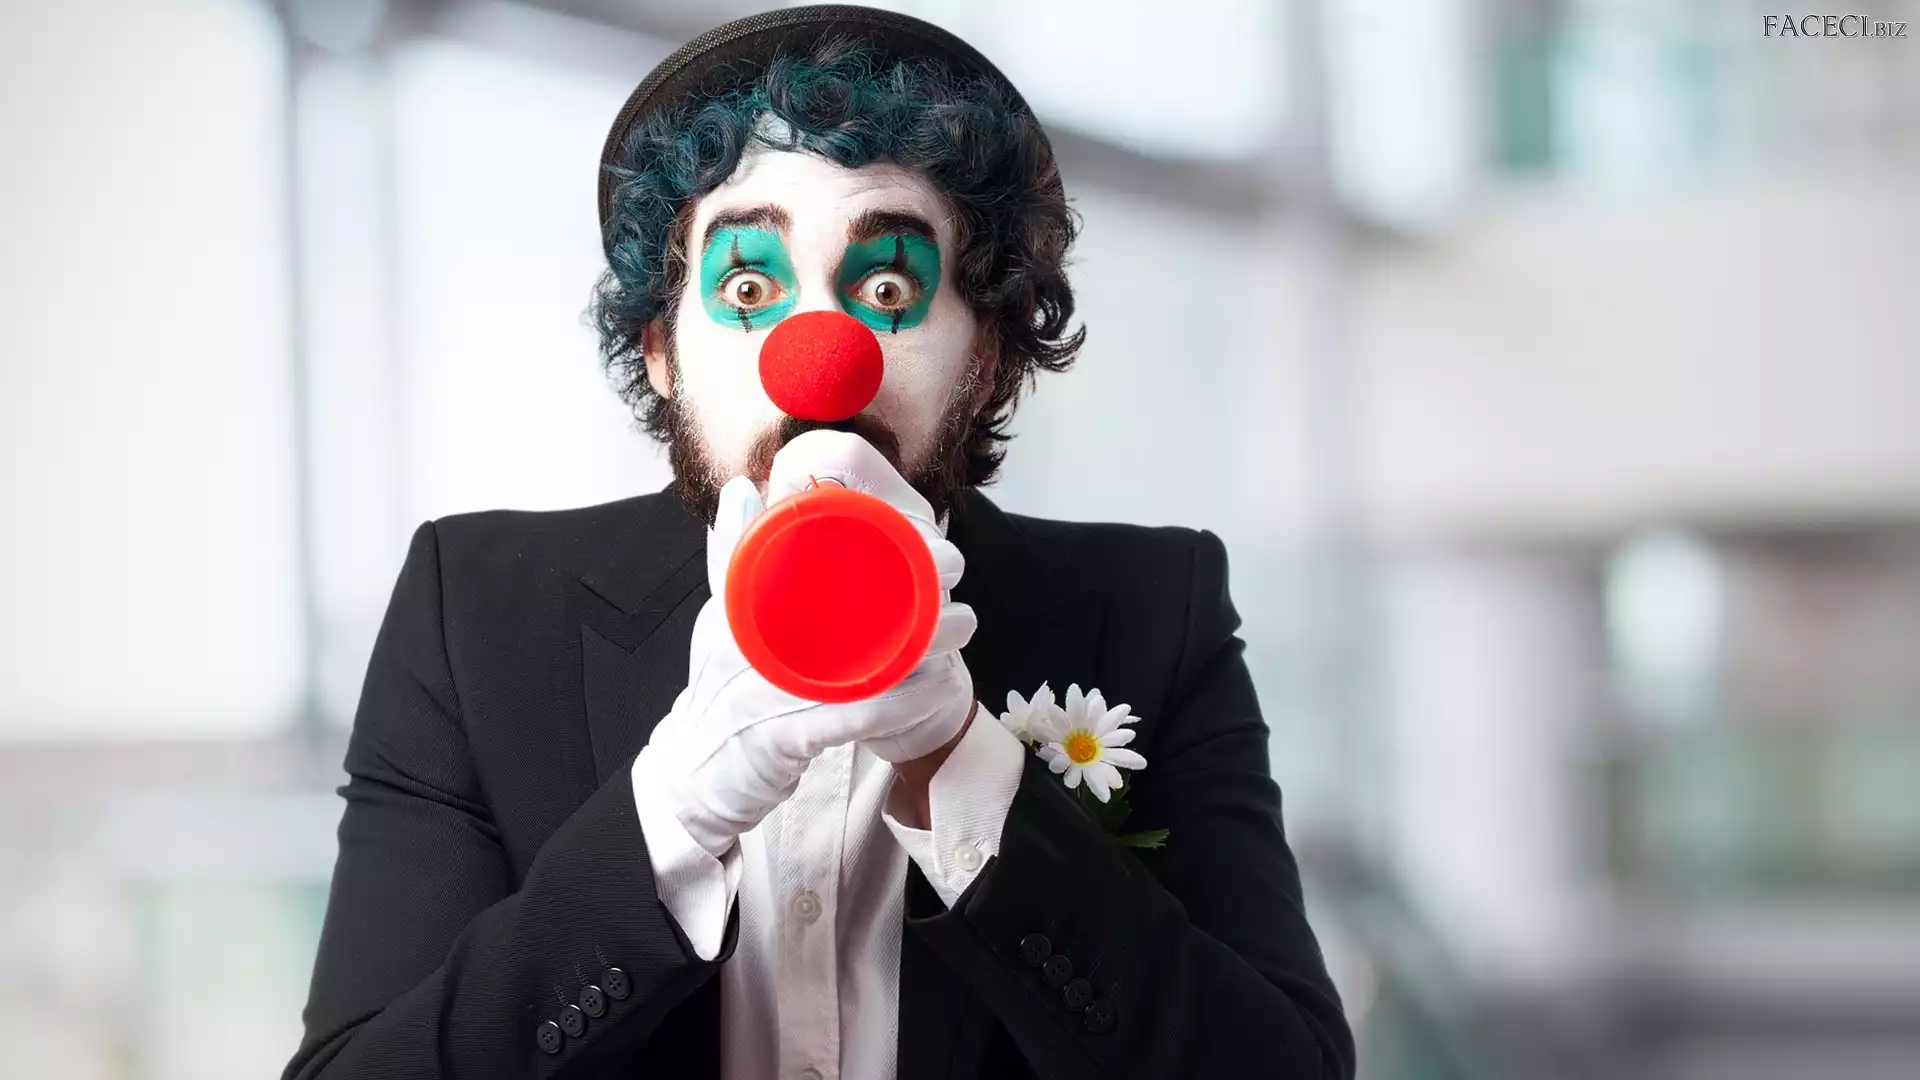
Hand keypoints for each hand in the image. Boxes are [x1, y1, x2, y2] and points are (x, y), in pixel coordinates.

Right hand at [632, 432, 977, 856]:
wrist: (693, 775)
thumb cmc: (715, 690)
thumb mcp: (722, 617)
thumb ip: (735, 553)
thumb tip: (743, 487)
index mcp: (739, 604)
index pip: (791, 548)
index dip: (863, 533)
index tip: (915, 526)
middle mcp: (753, 642)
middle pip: (842, 600)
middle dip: (910, 584)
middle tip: (951, 570)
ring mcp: (770, 692)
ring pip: (864, 660)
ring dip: (922, 643)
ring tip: (961, 623)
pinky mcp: (787, 738)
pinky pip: (859, 716)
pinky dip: (904, 701)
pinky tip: (938, 685)